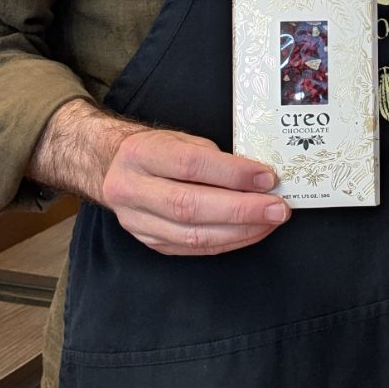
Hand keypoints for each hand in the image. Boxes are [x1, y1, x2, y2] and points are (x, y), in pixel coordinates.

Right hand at [30, 100, 286, 256]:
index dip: (232, 173)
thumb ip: (213, 157)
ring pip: (192, 235)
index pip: (190, 164)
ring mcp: (136, 221)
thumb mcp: (178, 139)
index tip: (268, 177)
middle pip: (190, 206)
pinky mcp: (148, 242)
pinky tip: (251, 233)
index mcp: (140, 153)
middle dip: (241, 210)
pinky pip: (192, 249)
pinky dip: (227, 242)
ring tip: (271, 222)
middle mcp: (131, 189)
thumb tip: (259, 178)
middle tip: (278, 209)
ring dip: (240, 231)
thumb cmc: (155, 150)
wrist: (109, 167)